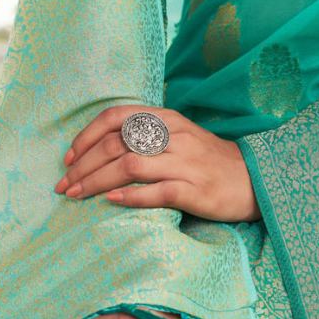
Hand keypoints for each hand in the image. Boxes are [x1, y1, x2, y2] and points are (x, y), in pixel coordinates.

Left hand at [54, 104, 261, 222]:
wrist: (254, 179)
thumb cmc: (206, 159)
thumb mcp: (176, 135)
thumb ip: (144, 136)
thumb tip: (98, 149)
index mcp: (165, 118)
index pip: (115, 117)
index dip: (86, 136)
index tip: (68, 158)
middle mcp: (173, 135)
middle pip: (116, 144)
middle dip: (83, 165)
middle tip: (64, 185)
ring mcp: (185, 162)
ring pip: (130, 166)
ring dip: (97, 181)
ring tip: (78, 195)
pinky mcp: (196, 190)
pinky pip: (157, 191)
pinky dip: (130, 196)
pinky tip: (112, 201)